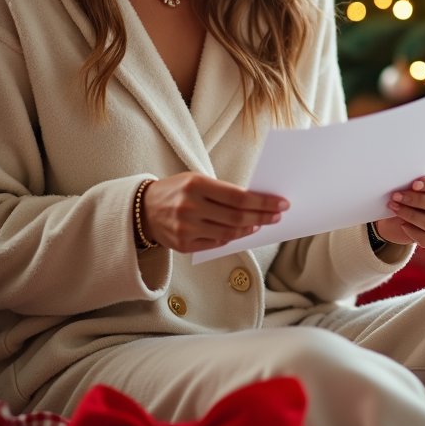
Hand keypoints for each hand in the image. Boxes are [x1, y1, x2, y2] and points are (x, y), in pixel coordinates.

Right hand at [140, 172, 286, 252]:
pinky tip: (242, 232)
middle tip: (278, 215)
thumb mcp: (196, 180)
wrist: (144, 209)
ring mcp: (185, 228)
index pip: (238, 197)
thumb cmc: (177, 191)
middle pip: (236, 217)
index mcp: (195, 185)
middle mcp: (189, 207)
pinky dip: (232, 239)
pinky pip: (216, 244)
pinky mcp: (183, 245)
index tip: (281, 203)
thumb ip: (222, 191)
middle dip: (262, 216)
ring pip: (228, 233)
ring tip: (261, 223)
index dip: (262, 202)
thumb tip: (256, 202)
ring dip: (249, 229)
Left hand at [373, 172, 424, 247]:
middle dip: (416, 200)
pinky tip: (402, 224)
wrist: (396, 218)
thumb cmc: (405, 195)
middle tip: (396, 196)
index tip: (414, 184)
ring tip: (394, 208)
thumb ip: (409, 183)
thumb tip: (398, 181)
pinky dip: (411, 231)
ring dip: (411, 215)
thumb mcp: (408, 186)